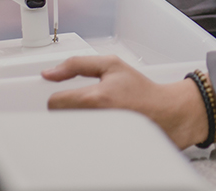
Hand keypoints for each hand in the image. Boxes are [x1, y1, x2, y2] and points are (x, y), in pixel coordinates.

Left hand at [43, 55, 215, 148]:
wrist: (165, 112)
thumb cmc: (142, 91)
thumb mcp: (111, 65)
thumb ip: (77, 64)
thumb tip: (50, 73)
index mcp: (93, 98)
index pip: (54, 103)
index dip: (62, 96)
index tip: (73, 95)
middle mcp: (93, 120)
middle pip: (59, 119)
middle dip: (70, 110)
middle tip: (88, 104)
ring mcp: (97, 138)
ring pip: (69, 131)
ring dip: (78, 122)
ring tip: (97, 115)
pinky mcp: (102, 150)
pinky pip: (82, 143)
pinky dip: (87, 136)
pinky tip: (102, 128)